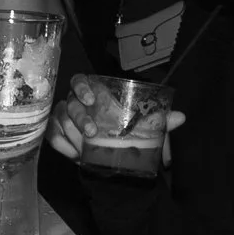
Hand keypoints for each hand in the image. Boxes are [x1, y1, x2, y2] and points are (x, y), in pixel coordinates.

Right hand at [47, 73, 185, 164]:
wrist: (110, 154)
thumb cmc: (123, 131)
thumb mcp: (142, 126)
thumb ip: (158, 121)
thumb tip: (181, 117)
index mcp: (93, 93)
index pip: (79, 80)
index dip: (81, 87)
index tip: (91, 99)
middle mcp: (75, 102)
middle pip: (70, 103)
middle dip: (79, 117)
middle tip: (91, 132)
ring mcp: (63, 118)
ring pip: (60, 119)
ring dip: (71, 133)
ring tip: (84, 147)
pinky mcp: (57, 134)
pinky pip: (52, 136)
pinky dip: (61, 145)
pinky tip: (73, 154)